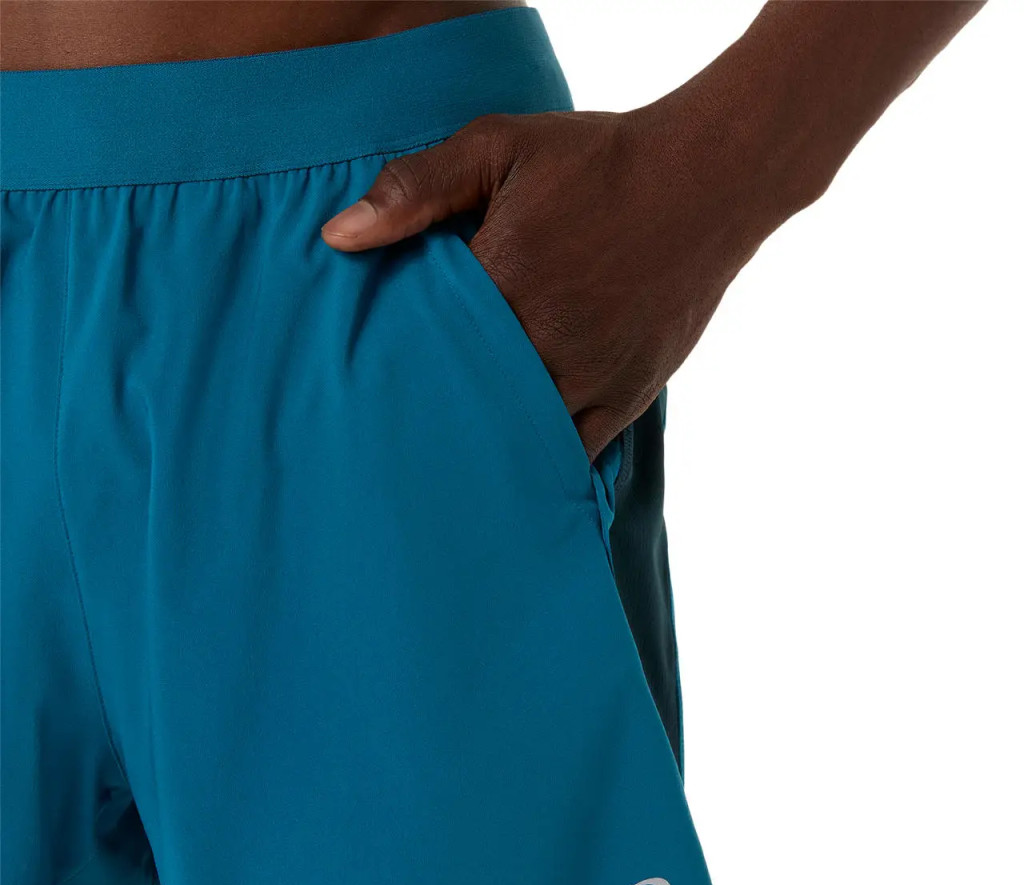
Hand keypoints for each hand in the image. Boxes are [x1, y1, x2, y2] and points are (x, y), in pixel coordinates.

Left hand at [320, 92, 789, 459]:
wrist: (707, 181)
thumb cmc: (598, 162)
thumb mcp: (500, 146)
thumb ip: (416, 188)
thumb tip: (337, 238)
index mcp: (501, 283)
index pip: (424, 352)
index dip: (394, 376)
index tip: (363, 398)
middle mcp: (545, 341)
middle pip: (466, 405)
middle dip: (431, 426)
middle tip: (390, 456)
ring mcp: (590, 376)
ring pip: (517, 440)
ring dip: (482, 454)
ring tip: (442, 480)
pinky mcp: (626, 396)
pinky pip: (574, 454)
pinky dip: (540, 468)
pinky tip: (511, 481)